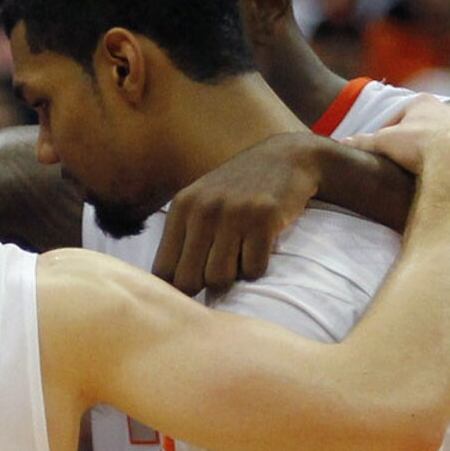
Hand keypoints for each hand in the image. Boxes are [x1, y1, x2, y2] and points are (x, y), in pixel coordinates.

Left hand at [152, 133, 326, 295]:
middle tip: (222, 271)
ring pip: (219, 279)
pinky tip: (261, 246)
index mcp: (182, 207)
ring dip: (233, 278)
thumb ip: (183, 239)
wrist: (288, 158)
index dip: (177, 286)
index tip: (195, 283)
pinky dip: (258, 267)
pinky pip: (253, 270)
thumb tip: (173, 292)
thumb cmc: (240, 191)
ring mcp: (233, 213)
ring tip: (241, 255)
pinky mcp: (264, 218)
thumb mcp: (202, 203)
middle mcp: (203, 209)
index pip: (162, 271)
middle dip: (204, 287)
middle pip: (188, 281)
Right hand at [346, 93, 449, 191]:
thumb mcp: (384, 143)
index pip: (401, 115)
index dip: (389, 131)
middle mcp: (449, 109)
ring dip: (439, 148)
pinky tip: (447, 176)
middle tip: (405, 157)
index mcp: (424, 103)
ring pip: (449, 136)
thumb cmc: (419, 147)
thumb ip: (363, 142)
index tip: (383, 147)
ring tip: (427, 169)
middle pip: (427, 122)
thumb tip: (341, 143)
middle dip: (416, 137)